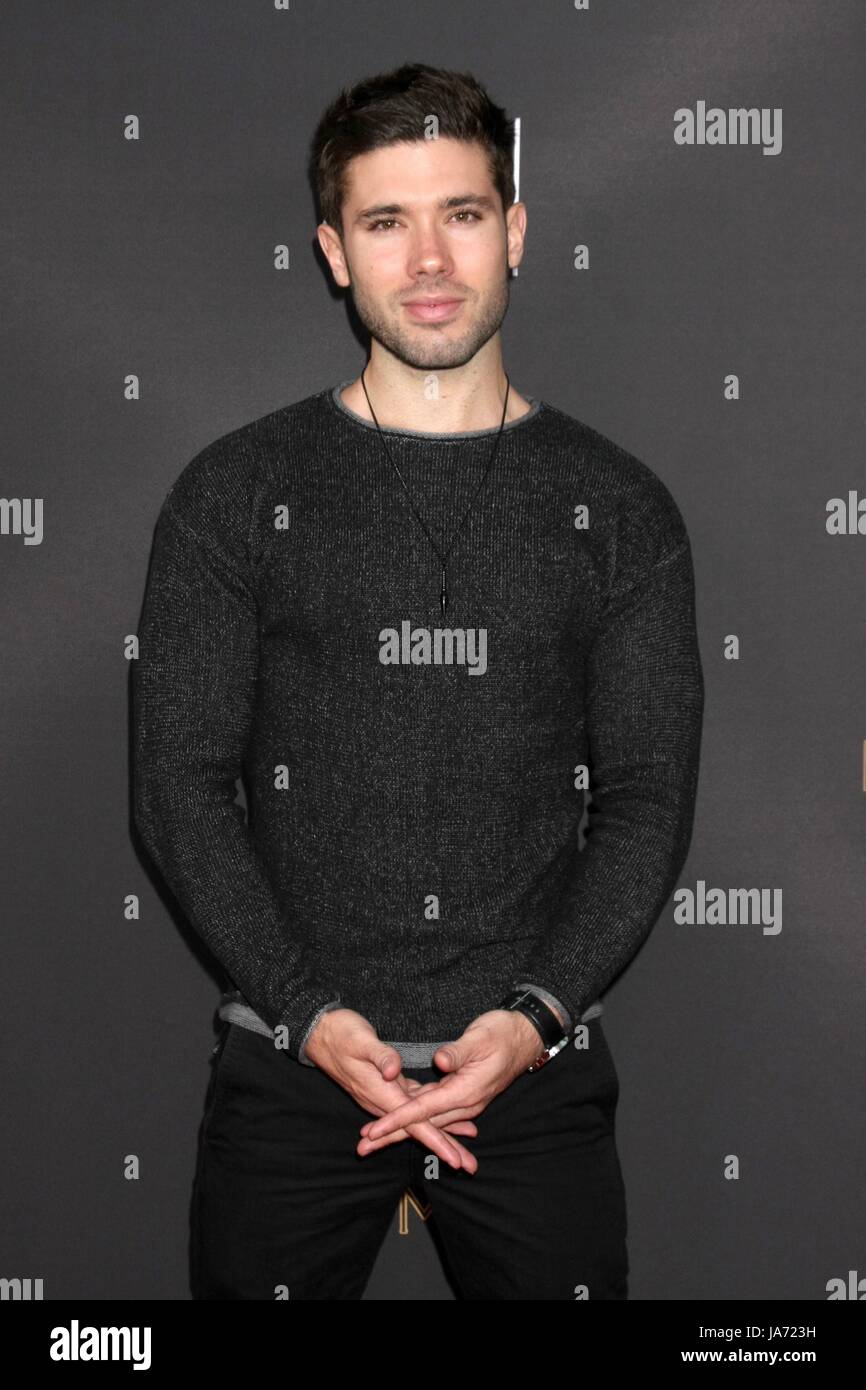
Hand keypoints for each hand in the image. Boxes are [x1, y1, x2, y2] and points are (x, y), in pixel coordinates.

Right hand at [304, 1007, 479, 1171]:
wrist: (321, 1033)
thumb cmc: (342, 1033)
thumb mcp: (361, 1040)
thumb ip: (380, 1055)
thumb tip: (394, 1071)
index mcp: (382, 1093)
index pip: (414, 1124)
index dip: (436, 1141)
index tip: (455, 1158)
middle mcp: (383, 1100)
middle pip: (420, 1130)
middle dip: (445, 1148)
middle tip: (470, 1167)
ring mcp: (384, 1095)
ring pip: (417, 1121)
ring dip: (440, 1135)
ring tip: (463, 1149)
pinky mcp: (387, 1085)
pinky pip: (412, 1107)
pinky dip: (429, 1116)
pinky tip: (443, 1120)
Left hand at [357, 1008, 543, 1156]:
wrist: (524, 1037)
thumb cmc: (502, 1033)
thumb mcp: (480, 1037)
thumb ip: (458, 1052)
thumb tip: (440, 1061)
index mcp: (465, 1092)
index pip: (424, 1110)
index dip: (398, 1120)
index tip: (374, 1131)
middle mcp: (464, 1103)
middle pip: (422, 1125)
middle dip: (392, 1136)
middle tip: (362, 1147)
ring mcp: (463, 1101)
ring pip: (427, 1121)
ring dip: (401, 1130)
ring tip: (373, 1138)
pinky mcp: (461, 1094)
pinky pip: (434, 1112)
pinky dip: (416, 1119)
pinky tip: (400, 1121)